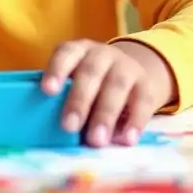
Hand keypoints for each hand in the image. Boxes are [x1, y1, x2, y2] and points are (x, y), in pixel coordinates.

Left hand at [42, 40, 175, 147]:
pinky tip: (126, 140)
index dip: (56, 70)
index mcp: (78, 51)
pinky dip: (135, 122)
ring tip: (96, 140)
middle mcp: (102, 55)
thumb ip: (64, 98)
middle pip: (90, 73)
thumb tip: (46, 130)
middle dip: (79, 100)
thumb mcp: (76, 82)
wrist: (131, 74)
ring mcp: (126, 67)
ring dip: (105, 114)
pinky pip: (143, 102)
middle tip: (69, 126)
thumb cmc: (91, 84)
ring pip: (116, 86)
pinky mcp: (146, 85)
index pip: (65, 54)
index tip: (47, 91)